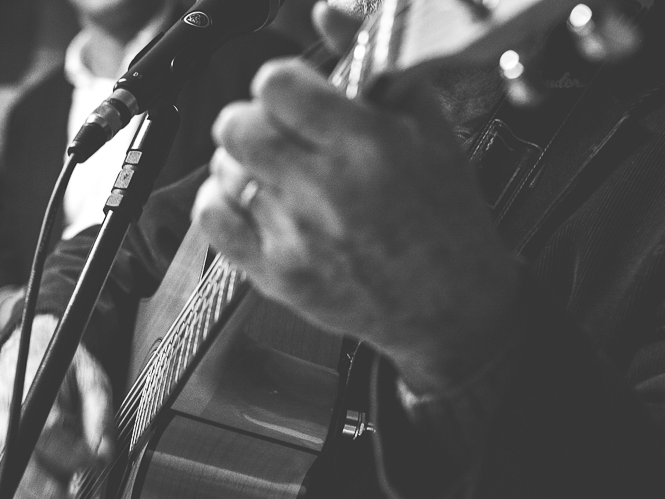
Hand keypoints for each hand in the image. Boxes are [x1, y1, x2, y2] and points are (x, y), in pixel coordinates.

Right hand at [0, 316, 113, 498]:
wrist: (27, 349)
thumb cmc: (62, 367)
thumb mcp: (92, 378)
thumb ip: (100, 414)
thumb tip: (104, 456)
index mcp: (26, 389)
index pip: (45, 430)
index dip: (72, 453)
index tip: (96, 465)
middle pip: (16, 466)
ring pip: (1, 486)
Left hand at [191, 31, 523, 391]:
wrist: (451, 304)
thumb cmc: (445, 216)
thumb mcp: (428, 124)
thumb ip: (372, 60)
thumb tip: (328, 11)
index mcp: (366, 145)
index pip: (276, 84)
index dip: (282, 82)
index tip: (297, 95)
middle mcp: (326, 190)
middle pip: (237, 125)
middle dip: (254, 118)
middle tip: (280, 132)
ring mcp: (296, 236)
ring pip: (224, 170)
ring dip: (242, 162)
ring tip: (277, 173)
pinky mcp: (277, 275)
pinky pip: (213, 221)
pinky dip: (221, 202)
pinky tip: (250, 201)